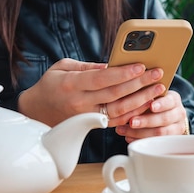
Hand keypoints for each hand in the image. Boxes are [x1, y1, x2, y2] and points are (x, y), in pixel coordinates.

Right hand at [18, 58, 165, 126]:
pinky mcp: (92, 126)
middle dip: (140, 84)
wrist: (35, 112)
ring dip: (141, 100)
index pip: (102, 79)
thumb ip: (87, 66)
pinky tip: (147, 104)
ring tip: (158, 89)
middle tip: (158, 74)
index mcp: (72, 84)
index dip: (123, 73)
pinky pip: (117, 122)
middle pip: (115, 94)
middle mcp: (80, 103)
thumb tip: (111, 65)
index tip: (141, 65)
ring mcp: (86, 117)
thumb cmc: (50, 85)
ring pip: (120, 111)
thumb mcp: (62, 67)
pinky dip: (134, 114)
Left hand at [114, 91, 187, 142]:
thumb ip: (144, 92)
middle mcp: (179, 114)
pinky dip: (139, 140)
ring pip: (160, 133)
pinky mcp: (170, 140)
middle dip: (146, 121)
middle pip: (165, 119)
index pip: (170, 101)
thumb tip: (129, 87)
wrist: (166, 114)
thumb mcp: (153, 93)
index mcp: (174, 99)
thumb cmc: (154, 100)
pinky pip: (155, 143)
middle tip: (131, 122)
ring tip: (123, 130)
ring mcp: (176, 128)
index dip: (161, 104)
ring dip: (140, 132)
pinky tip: (127, 137)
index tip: (151, 106)